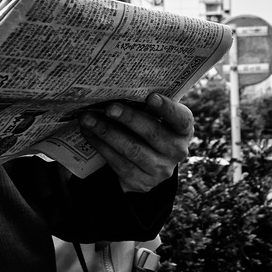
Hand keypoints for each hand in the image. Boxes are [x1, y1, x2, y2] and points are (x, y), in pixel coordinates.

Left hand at [79, 93, 193, 192]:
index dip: (167, 108)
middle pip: (153, 134)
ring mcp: (161, 169)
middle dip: (129, 119)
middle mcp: (177, 151)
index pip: (181, 118)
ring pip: (132, 150)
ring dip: (107, 133)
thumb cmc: (149, 127)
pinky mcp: (142, 182)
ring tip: (88, 119)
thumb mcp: (156, 117)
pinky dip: (101, 146)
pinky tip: (89, 133)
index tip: (150, 97)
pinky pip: (119, 164)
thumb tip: (117, 89)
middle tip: (109, 107)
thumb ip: (146, 106)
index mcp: (183, 129)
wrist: (148, 163)